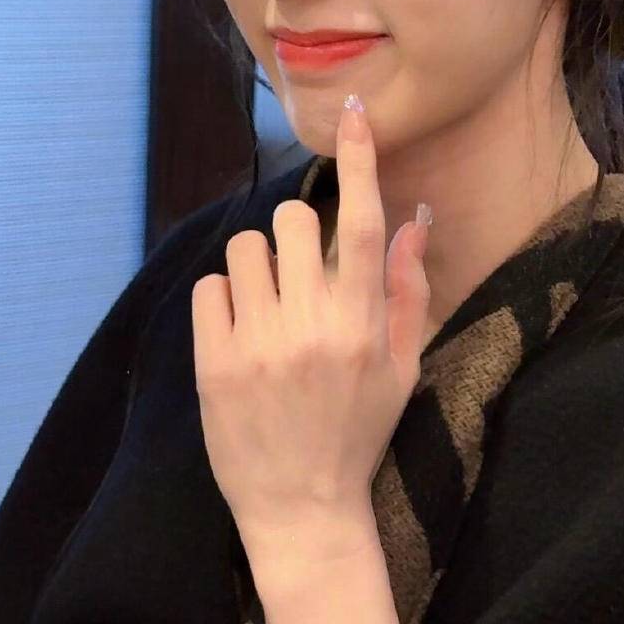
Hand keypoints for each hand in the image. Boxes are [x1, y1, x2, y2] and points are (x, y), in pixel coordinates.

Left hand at [192, 96, 432, 572]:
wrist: (302, 509)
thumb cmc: (359, 432)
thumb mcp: (402, 367)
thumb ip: (409, 290)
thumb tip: (415, 219)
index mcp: (363, 324)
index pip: (366, 224)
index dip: (361, 162)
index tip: (354, 115)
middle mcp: (312, 325)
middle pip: (294, 220)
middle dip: (297, 233)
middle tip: (299, 273)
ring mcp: (258, 343)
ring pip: (245, 247)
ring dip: (257, 265)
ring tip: (267, 306)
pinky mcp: (213, 362)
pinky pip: (209, 287)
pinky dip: (224, 299)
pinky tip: (240, 332)